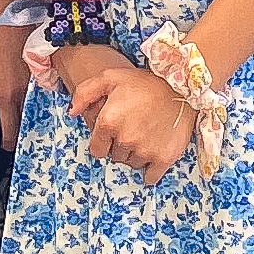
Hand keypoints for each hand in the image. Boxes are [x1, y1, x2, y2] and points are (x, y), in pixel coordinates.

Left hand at [0, 21, 28, 152]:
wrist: (8, 19)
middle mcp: (5, 98)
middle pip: (8, 134)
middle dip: (6, 143)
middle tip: (5, 145)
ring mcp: (24, 91)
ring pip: (25, 121)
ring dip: (22, 127)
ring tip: (21, 130)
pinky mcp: (37, 83)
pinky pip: (37, 103)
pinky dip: (35, 107)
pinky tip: (34, 110)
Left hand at [72, 62, 195, 185]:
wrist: (181, 86)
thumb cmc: (144, 81)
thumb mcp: (110, 77)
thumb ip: (85, 93)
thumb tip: (72, 112)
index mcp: (108, 121)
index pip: (97, 149)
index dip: (104, 141)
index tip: (113, 133)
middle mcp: (125, 139)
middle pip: (116, 157)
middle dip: (121, 146)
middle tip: (133, 129)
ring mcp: (145, 150)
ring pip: (132, 165)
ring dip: (135, 155)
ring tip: (145, 136)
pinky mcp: (164, 157)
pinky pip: (150, 177)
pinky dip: (150, 171)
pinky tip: (152, 156)